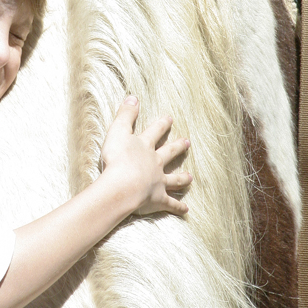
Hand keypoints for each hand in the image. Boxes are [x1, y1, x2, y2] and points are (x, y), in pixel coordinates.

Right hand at [100, 97, 191, 216]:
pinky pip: (170, 204)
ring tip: (190, 177)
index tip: (170, 118)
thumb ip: (125, 115)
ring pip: (173, 179)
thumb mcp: (117, 131)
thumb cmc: (117, 158)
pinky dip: (178, 207)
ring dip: (182, 178)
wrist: (122, 185)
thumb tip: (133, 97)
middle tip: (187, 142)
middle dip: (177, 147)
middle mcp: (155, 163)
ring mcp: (158, 181)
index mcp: (145, 146)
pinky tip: (186, 210)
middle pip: (168, 153)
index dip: (162, 125)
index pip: (155, 132)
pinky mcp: (158, 199)